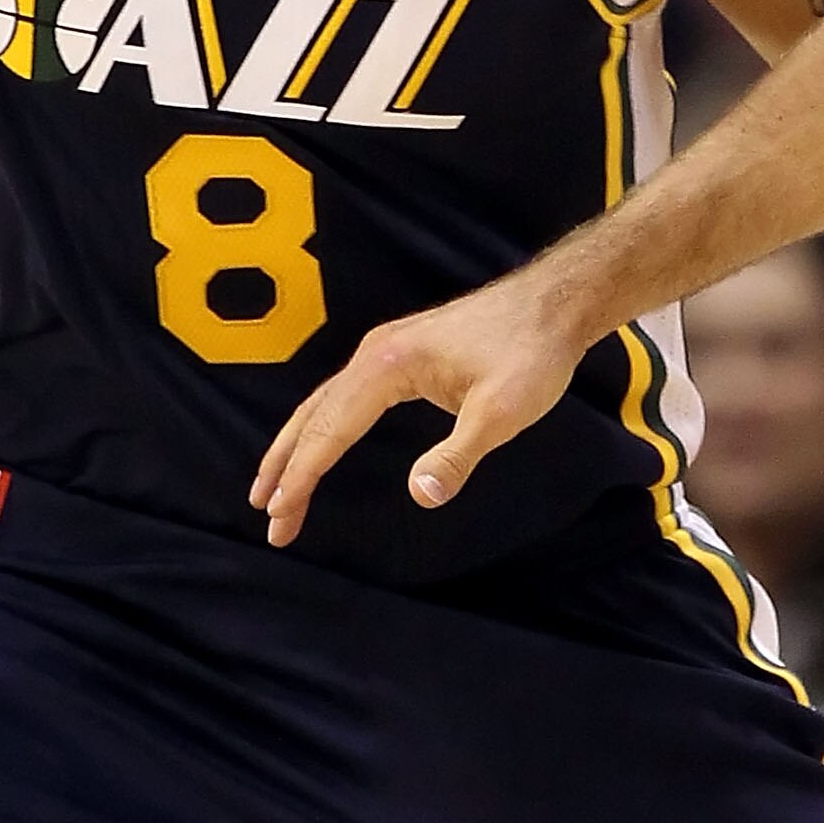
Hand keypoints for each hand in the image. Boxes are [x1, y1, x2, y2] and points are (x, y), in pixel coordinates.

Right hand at [250, 269, 579, 546]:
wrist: (555, 303)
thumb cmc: (532, 353)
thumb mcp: (502, 412)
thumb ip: (458, 456)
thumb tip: (418, 495)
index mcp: (389, 366)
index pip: (330, 429)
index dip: (302, 477)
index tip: (278, 518)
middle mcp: (376, 353)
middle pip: (315, 415)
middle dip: (286, 468)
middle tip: (268, 519)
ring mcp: (387, 349)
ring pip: (325, 402)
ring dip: (297, 445)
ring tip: (273, 488)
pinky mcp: (403, 352)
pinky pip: (345, 393)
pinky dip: (322, 424)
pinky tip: (321, 441)